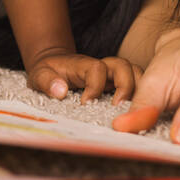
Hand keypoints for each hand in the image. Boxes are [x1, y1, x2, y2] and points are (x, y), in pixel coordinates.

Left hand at [26, 50, 141, 104]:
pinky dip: (140, 97)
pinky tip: (137, 115)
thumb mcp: (39, 74)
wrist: (54, 65)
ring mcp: (111, 76)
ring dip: (139, 90)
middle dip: (126, 86)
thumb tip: (60, 91)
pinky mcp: (116, 86)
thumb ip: (47, 81)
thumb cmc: (47, 71)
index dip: (94, 86)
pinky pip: (135, 86)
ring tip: (134, 112)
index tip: (85, 103)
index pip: (97, 69)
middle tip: (118, 109)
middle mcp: (102, 68)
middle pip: (124, 66)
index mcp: (83, 65)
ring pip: (135, 74)